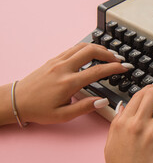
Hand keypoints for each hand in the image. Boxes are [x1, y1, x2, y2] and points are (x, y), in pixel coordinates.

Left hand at [9, 43, 129, 124]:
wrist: (17, 100)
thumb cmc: (38, 109)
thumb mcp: (63, 115)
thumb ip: (85, 107)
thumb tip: (102, 100)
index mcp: (68, 83)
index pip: (98, 71)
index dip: (115, 68)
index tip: (125, 67)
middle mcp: (64, 68)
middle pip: (91, 51)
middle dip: (109, 53)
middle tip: (118, 59)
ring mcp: (58, 61)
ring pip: (82, 46)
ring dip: (98, 48)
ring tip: (108, 54)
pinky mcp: (54, 59)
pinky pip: (73, 48)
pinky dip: (86, 48)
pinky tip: (90, 53)